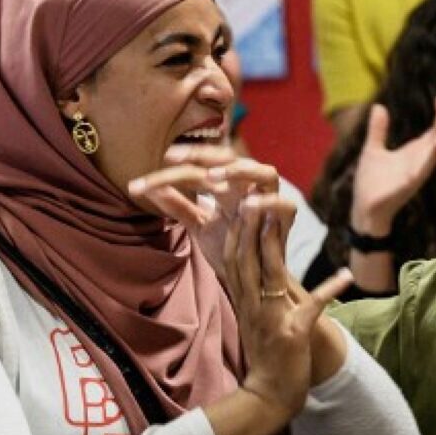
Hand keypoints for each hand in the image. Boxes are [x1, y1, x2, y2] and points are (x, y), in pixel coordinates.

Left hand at [128, 143, 279, 277]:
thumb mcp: (199, 226)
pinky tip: (248, 205)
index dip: (178, 166)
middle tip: (173, 159)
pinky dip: (268, 203)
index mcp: (228, 185)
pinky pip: (285, 206)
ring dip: (240, 171)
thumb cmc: (231, 245)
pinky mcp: (288, 220)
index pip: (201, 167)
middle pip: (230, 160)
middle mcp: (249, 187)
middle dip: (203, 156)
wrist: (256, 279)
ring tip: (212, 178)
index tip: (151, 172)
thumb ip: (178, 207)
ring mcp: (271, 201)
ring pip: (266, 173)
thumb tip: (147, 190)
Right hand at [222, 194, 353, 419]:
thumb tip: (253, 271)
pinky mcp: (294, 334)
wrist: (268, 397)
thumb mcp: (252, 321)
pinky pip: (313, 308)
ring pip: (269, 275)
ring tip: (278, 216)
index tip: (239, 201)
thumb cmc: (265, 359)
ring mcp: (272, 319)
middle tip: (251, 194)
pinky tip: (344, 274)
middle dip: (247, 226)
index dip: (236, 230)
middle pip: (246, 259)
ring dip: (272, 244)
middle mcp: (253, 306)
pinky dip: (329, 289)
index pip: (235, 260)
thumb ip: (252, 294)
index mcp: (244, 302)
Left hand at [350, 98, 435, 235]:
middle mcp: (420, 161)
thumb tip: (378, 106)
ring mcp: (417, 172)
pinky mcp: (410, 184)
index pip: (435, 131)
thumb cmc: (371, 183)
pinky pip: (424, 169)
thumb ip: (378, 129)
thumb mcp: (373, 149)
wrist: (364, 209)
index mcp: (414, 153)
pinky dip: (431, 156)